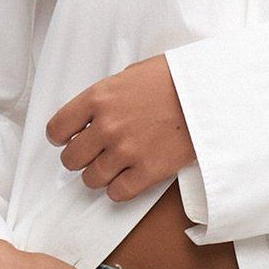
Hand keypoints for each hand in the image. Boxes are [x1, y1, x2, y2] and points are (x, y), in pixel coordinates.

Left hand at [44, 54, 193, 201]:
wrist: (210, 95)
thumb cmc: (176, 80)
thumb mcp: (132, 75)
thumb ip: (109, 95)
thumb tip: (97, 112)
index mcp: (99, 98)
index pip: (58, 128)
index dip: (61, 137)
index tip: (66, 140)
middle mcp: (107, 126)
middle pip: (71, 159)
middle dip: (79, 158)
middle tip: (91, 155)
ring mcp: (126, 151)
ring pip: (92, 179)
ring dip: (99, 175)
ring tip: (112, 167)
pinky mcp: (147, 171)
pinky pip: (117, 193)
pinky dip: (119, 190)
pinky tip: (127, 179)